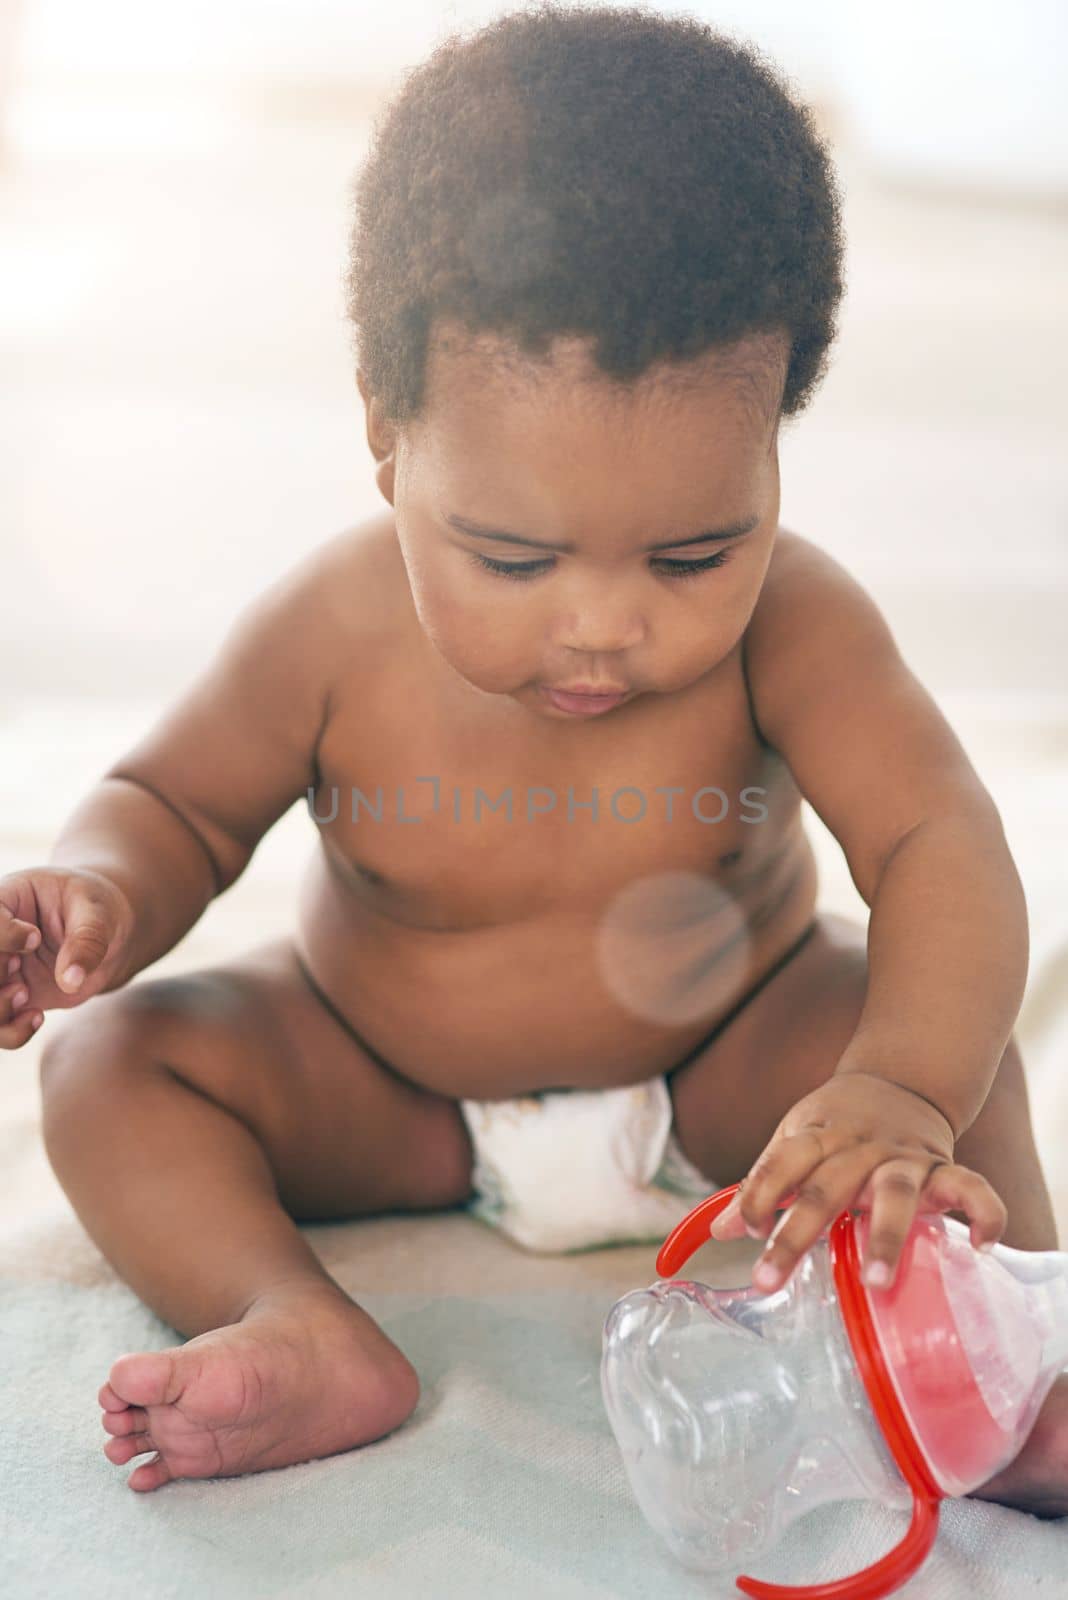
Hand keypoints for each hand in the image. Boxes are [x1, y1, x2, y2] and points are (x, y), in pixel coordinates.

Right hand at [0, 867, 135, 1048]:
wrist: (109, 936)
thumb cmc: (97, 910)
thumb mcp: (98, 914)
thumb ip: (86, 941)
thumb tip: (70, 980)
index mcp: (7, 899)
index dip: (3, 935)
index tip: (34, 938)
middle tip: (20, 980)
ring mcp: (3, 971)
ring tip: (26, 998)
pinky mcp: (15, 999)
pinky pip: (0, 1027)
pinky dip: (11, 1032)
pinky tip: (37, 1018)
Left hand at [708, 1072, 1007, 1290]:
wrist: (899, 1079)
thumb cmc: (836, 1124)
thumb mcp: (795, 1140)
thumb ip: (764, 1184)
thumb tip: (719, 1232)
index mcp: (818, 1135)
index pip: (781, 1161)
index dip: (759, 1194)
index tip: (745, 1231)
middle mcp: (860, 1146)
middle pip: (825, 1187)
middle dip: (796, 1234)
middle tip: (768, 1279)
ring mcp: (905, 1157)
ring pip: (896, 1193)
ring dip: (885, 1235)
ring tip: (874, 1282)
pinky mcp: (945, 1168)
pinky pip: (972, 1187)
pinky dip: (983, 1211)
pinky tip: (981, 1245)